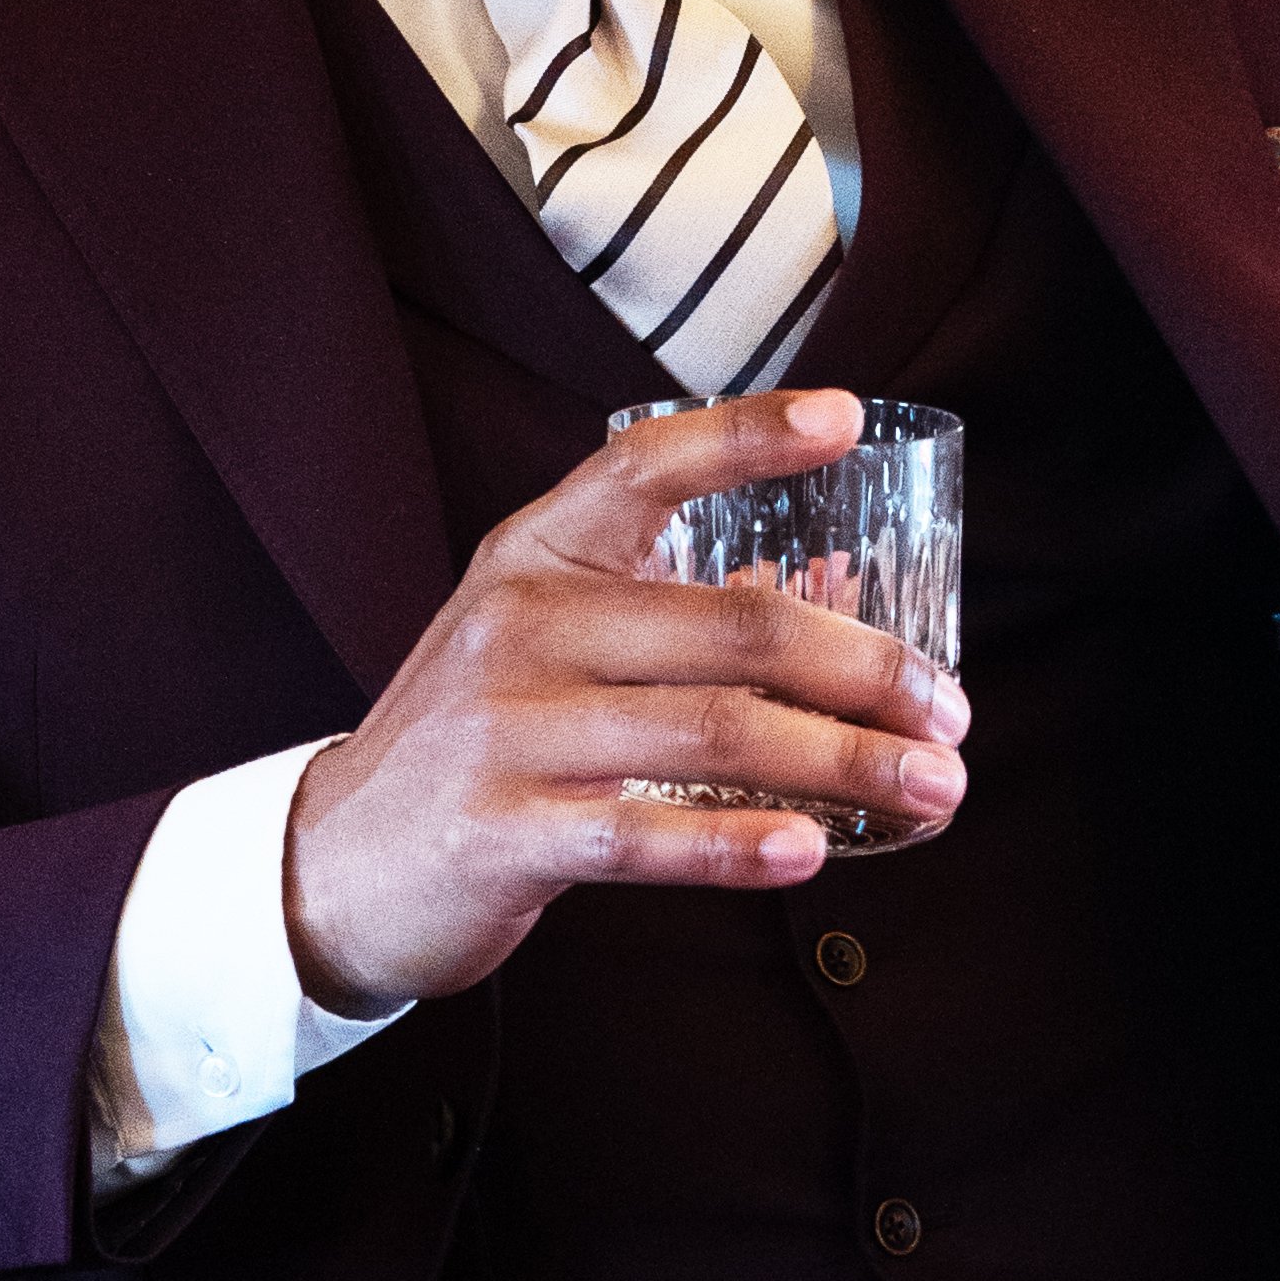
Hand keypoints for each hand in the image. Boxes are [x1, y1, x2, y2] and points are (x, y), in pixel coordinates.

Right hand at [282, 388, 971, 1014]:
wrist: (331, 864)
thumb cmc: (481, 737)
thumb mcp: (543, 637)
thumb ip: (664, 608)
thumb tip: (840, 601)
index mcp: (536, 554)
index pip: (646, 465)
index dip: (747, 434)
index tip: (845, 416)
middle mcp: (520, 623)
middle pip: (729, 628)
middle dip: (865, 669)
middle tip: (948, 708)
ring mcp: (507, 727)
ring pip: (711, 733)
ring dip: (843, 763)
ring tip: (932, 785)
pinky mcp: (502, 833)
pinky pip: (645, 837)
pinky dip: (740, 845)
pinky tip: (815, 851)